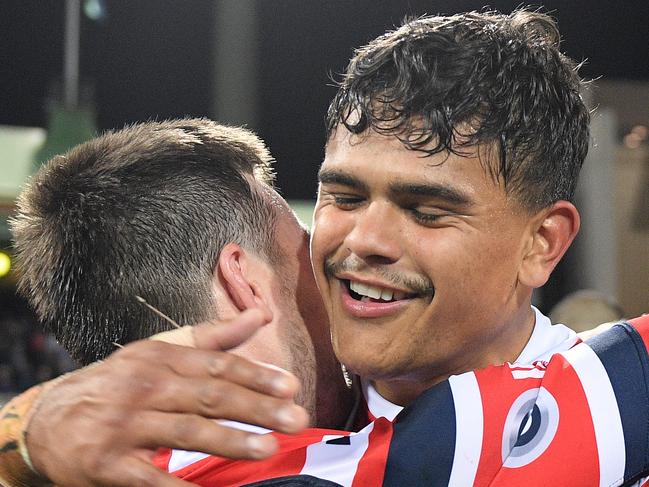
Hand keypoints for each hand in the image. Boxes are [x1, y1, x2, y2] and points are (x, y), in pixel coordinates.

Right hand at [26, 309, 308, 486]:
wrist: (47, 418)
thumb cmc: (117, 383)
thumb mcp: (159, 351)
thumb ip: (213, 337)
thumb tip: (260, 316)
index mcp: (161, 357)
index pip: (217, 364)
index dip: (256, 375)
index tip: (291, 386)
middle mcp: (144, 385)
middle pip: (210, 395)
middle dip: (256, 408)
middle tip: (297, 419)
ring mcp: (124, 424)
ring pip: (187, 430)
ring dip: (231, 440)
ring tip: (268, 448)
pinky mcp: (106, 461)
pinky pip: (150, 476)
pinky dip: (180, 484)